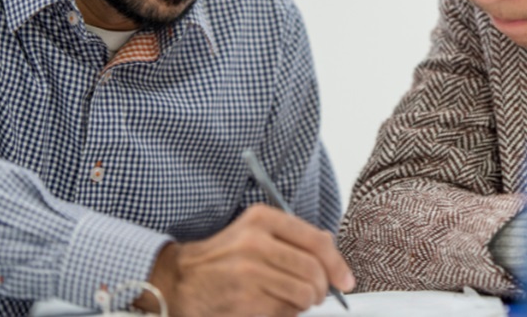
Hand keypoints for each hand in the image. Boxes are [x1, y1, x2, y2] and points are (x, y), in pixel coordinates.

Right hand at [138, 204, 354, 316]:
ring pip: (304, 293)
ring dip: (307, 303)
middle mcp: (255, 241)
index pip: (316, 240)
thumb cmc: (223, 257)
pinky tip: (277, 307)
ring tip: (298, 300)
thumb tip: (332, 253)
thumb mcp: (254, 232)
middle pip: (314, 270)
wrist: (180, 279)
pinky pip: (286, 311)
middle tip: (318, 294)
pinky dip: (289, 313)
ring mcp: (249, 272)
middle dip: (323, 288)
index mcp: (261, 219)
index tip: (346, 279)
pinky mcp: (245, 299)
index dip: (337, 263)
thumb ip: (291, 237)